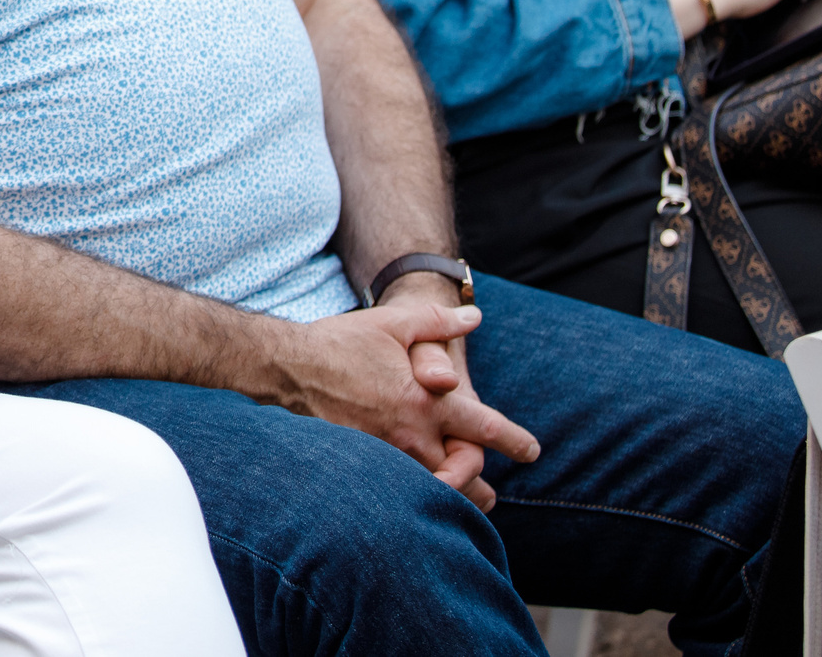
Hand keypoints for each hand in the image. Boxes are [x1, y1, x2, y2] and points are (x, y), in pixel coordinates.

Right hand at [278, 294, 539, 509]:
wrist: (289, 368)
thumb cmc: (341, 342)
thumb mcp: (394, 324)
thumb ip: (439, 321)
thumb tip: (474, 317)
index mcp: (426, 401)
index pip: (484, 428)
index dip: (514, 440)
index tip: (532, 451)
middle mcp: (411, 434)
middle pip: (464, 472)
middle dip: (482, 486)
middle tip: (493, 494)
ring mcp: (386, 453)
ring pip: (433, 487)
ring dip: (452, 494)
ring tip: (462, 502)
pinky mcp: (362, 462)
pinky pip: (400, 486)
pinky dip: (416, 493)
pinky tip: (416, 492)